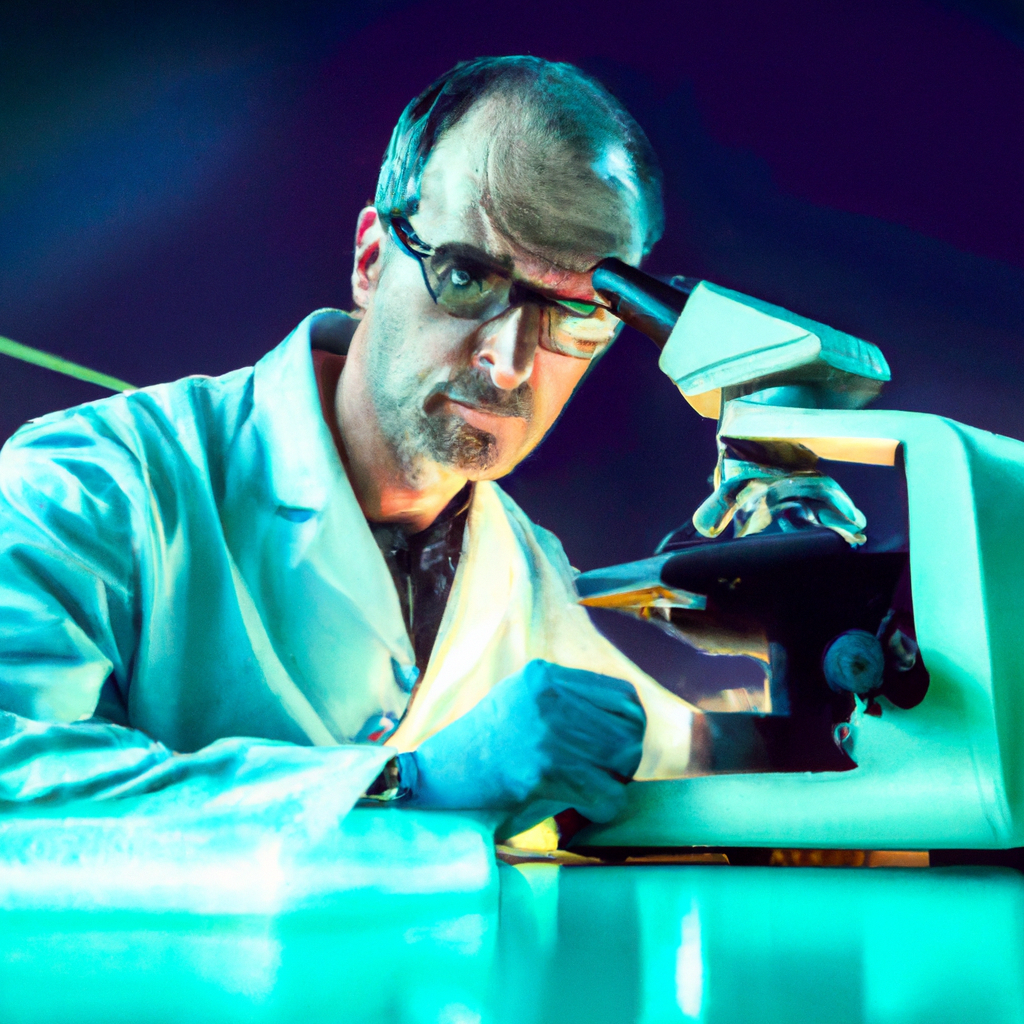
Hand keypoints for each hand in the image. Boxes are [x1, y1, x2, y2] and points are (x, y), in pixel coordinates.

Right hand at [399, 660, 645, 836]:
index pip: (622, 695)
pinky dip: (603, 808)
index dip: (630, 726)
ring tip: (593, 792)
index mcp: (543, 675)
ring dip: (615, 782)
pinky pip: (606, 793)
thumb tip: (620, 727)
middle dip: (626, 758)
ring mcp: (544, 731)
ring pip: (623, 758)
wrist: (434, 777)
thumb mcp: (516, 701)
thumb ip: (561, 701)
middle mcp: (547, 696)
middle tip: (607, 777)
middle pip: (630, 726)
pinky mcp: (541, 769)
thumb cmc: (478, 747)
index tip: (615, 749)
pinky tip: (582, 810)